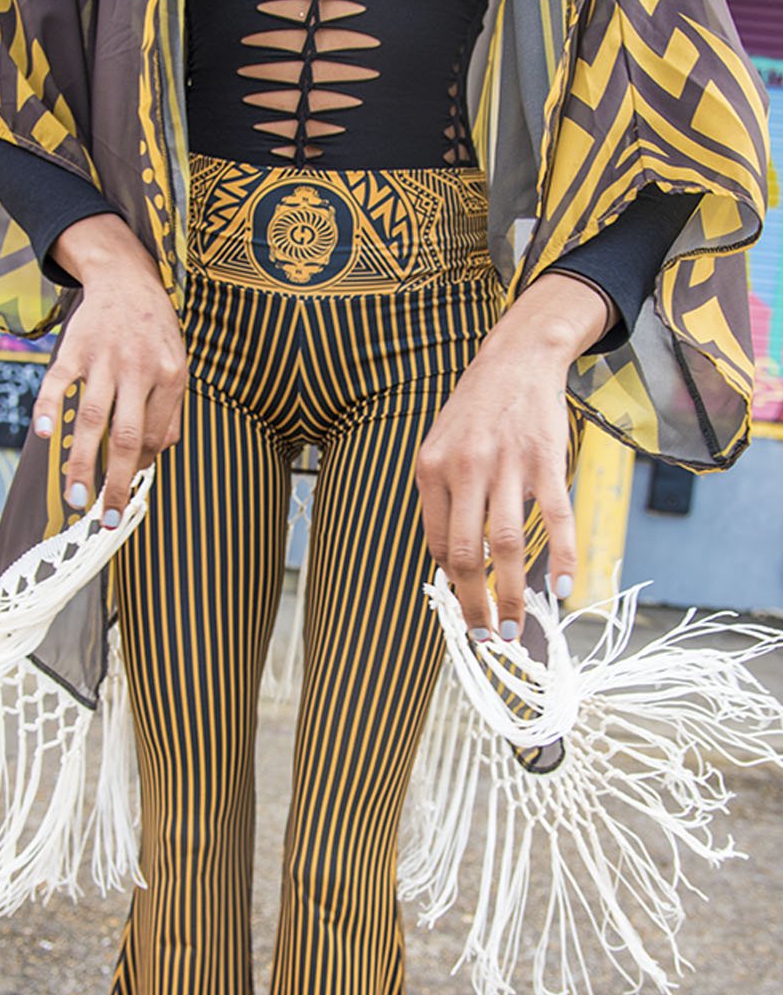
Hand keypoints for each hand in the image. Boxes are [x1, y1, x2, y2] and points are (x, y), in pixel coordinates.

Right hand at [31, 214, 186, 526]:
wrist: (124, 277)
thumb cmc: (153, 331)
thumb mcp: (176, 366)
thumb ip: (169, 411)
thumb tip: (153, 459)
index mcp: (170, 376)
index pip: (156, 435)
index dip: (141, 466)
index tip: (126, 486)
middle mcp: (138, 369)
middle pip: (127, 437)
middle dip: (116, 482)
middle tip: (106, 519)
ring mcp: (103, 358)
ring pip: (93, 419)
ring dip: (82, 463)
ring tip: (76, 500)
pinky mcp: (74, 347)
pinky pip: (59, 383)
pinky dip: (51, 409)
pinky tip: (47, 437)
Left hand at [415, 272, 614, 641]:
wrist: (517, 358)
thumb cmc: (476, 411)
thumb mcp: (440, 447)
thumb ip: (441, 498)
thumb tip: (448, 563)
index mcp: (431, 468)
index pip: (435, 542)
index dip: (450, 582)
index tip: (464, 608)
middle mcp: (465, 468)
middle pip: (465, 553)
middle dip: (474, 604)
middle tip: (486, 637)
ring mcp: (507, 464)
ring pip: (506, 544)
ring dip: (511, 593)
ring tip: (514, 626)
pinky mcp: (547, 460)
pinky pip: (554, 518)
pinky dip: (561, 557)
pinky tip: (563, 589)